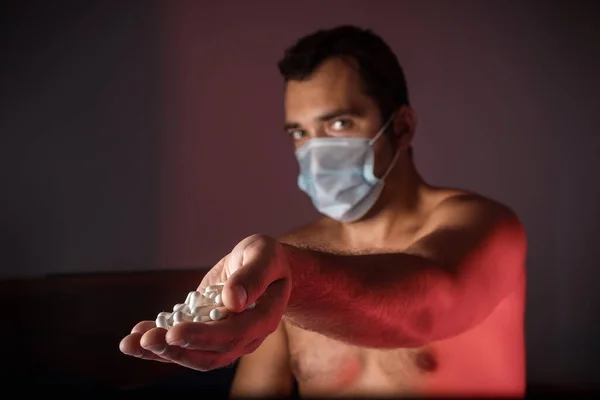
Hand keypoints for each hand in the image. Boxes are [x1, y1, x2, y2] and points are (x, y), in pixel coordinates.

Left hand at [119, 234, 291, 370]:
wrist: (263, 267)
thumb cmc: (267, 258)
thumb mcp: (264, 256)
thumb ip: (253, 276)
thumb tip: (232, 300)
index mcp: (262, 319)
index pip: (233, 335)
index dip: (204, 337)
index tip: (175, 332)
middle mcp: (243, 337)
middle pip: (209, 355)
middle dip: (175, 350)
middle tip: (147, 339)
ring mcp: (222, 338)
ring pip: (191, 354)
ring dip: (159, 352)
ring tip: (130, 343)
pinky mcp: (204, 331)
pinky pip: (180, 343)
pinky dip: (156, 342)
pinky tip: (134, 336)